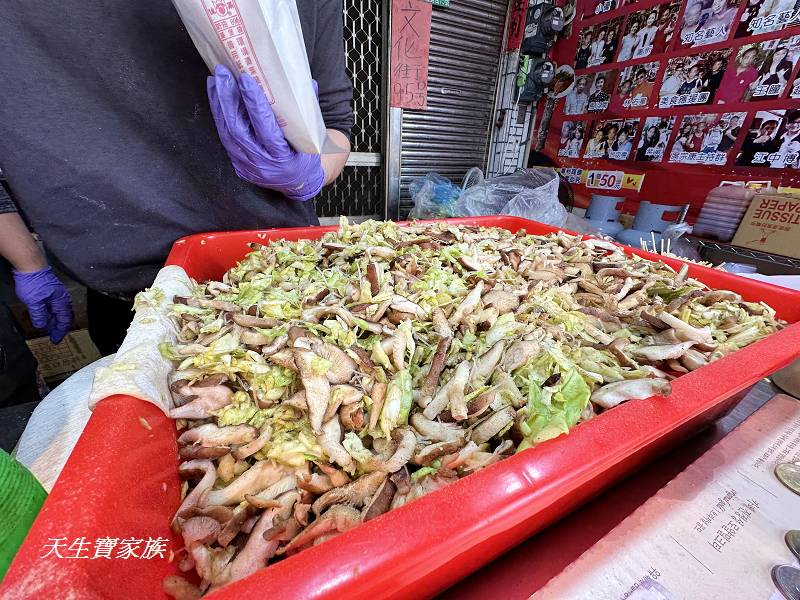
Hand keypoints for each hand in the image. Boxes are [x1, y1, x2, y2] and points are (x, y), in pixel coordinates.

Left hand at [13, 267, 72, 343]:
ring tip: (48, 327)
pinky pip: (53, 305)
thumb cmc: (34, 280)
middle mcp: (61, 298)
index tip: (55, 339)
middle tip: (54, 335)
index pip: (64, 320)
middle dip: (59, 327)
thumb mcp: (34, 301)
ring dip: (54, 320)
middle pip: (64, 316)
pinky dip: (50, 313)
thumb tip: (41, 325)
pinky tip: (44, 314)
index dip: (60, 331)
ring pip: (59, 311)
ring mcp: (56, 294)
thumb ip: (39, 315)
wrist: (30, 265)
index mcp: (61, 301)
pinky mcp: (50, 290)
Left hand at [207, 65, 324, 201]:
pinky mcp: (239, 166)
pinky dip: (220, 117)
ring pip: (227, 134)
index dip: (255, 104)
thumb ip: (309, 111)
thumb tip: (308, 82)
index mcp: (285, 159)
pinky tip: (217, 98)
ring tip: (216, 80)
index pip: (266, 129)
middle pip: (239, 129)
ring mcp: (249, 167)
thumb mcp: (313, 137)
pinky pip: (225, 139)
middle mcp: (263, 165)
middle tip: (223, 73)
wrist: (300, 183)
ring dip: (220, 105)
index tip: (246, 80)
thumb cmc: (308, 156)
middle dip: (229, 99)